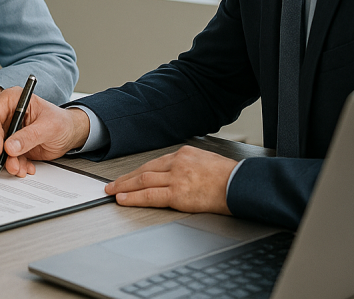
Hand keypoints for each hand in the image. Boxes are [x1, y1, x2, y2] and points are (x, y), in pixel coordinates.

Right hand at [0, 88, 90, 177]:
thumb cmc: (62, 122)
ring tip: (20, 168)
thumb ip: (29, 136)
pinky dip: (16, 165)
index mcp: (14, 100)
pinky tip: (27, 167)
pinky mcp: (14, 145)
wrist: (70, 134)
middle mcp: (9, 114)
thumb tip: (10, 146)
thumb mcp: (48, 127)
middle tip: (9, 163)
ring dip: (8, 162)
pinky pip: (8, 157)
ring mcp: (10, 131)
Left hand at [105, 145, 234, 214]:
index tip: (130, 176)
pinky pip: (150, 196)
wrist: (241, 184)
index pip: (155, 163)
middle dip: (126, 178)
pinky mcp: (177, 194)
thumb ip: (190, 165)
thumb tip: (180, 173)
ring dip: (124, 186)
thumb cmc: (230, 176)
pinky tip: (123, 199)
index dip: (139, 171)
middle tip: (112, 184)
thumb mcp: (207, 161)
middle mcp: (177, 163)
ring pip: (143, 181)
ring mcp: (176, 178)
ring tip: (112, 191)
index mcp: (184, 154)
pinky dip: (133, 197)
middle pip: (145, 170)